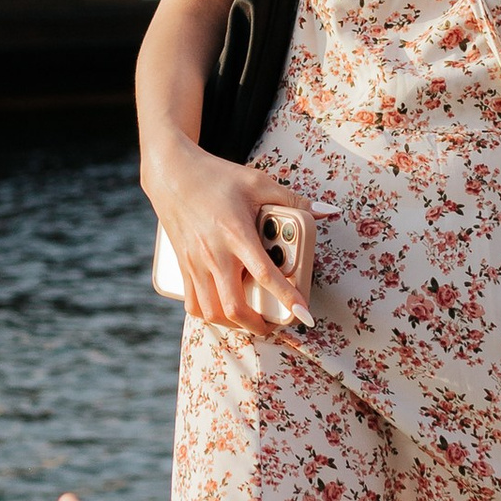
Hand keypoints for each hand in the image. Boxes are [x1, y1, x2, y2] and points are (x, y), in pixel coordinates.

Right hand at [142, 140, 313, 336]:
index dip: (287, 298)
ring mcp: (195, 263)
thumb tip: (328, 210)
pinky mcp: (183, 267)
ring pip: (212, 312)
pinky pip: (193, 304)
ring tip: (250, 321)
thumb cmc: (216, 177)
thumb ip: (294, 200)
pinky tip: (222, 311)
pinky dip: (209, 316)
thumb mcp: (258, 183)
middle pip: (234, 306)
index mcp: (236, 233)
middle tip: (274, 325)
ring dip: (234, 325)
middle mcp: (214, 253)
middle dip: (258, 325)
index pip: (265, 274)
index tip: (304, 314)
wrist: (172, 174)